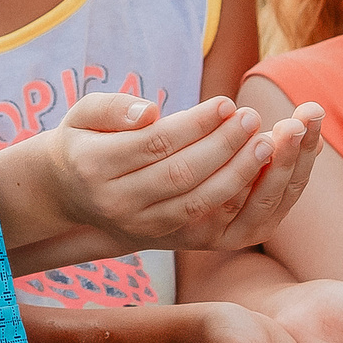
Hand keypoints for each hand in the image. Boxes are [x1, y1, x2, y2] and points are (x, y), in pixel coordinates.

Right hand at [30, 94, 324, 252]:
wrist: (75, 196)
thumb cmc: (86, 142)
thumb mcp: (82, 115)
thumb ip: (112, 107)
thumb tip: (151, 112)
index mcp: (94, 166)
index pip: (155, 144)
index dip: (195, 124)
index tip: (226, 102)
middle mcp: (118, 203)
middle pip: (181, 176)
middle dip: (223, 146)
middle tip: (253, 117)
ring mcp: (143, 228)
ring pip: (200, 204)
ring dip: (240, 174)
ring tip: (267, 141)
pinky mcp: (167, 240)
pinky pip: (211, 223)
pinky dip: (241, 199)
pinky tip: (263, 171)